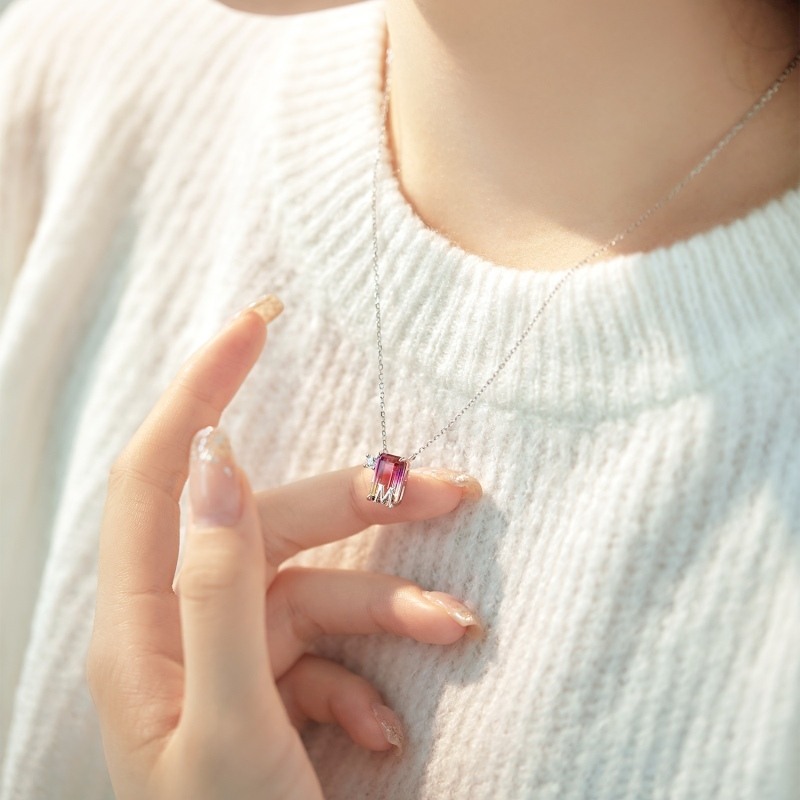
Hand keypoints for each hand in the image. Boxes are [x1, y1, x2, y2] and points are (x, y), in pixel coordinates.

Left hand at [87, 295, 483, 799]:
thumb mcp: (225, 727)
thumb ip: (215, 590)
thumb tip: (214, 461)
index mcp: (143, 624)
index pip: (163, 467)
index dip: (204, 386)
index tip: (260, 324)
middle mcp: (182, 625)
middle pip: (273, 528)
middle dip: (364, 509)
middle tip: (451, 492)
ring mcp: (232, 655)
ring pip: (318, 588)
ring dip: (392, 606)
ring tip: (459, 629)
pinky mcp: (273, 685)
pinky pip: (330, 650)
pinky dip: (369, 675)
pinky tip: (386, 731)